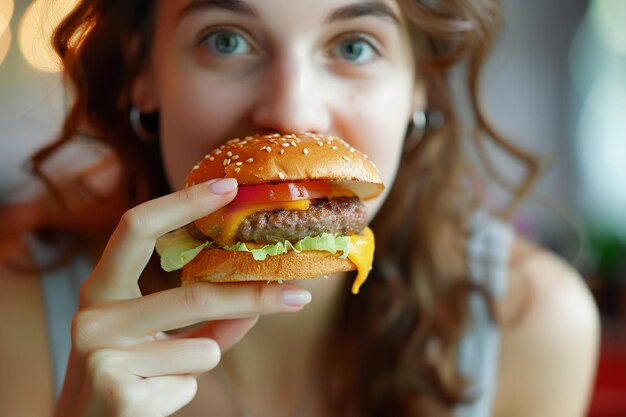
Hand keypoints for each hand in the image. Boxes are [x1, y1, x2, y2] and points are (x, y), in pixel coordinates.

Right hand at [55, 178, 311, 416]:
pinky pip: (189, 384)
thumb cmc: (127, 375)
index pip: (135, 227)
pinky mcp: (117, 392)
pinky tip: (149, 400)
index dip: (182, 203)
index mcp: (102, 288)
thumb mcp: (160, 337)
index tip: (229, 187)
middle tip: (298, 294)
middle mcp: (93, 315)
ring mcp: (100, 353)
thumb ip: (207, 316)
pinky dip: (181, 393)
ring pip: (203, 350)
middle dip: (252, 296)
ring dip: (199, 364)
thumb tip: (265, 293)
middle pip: (193, 295)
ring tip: (160, 377)